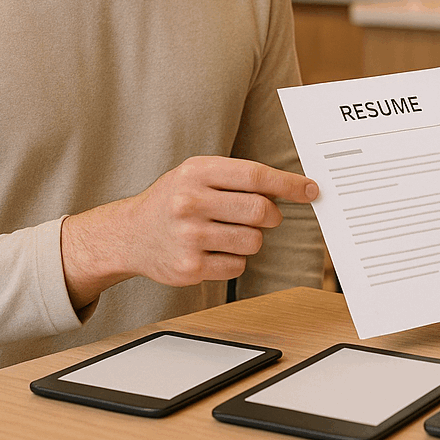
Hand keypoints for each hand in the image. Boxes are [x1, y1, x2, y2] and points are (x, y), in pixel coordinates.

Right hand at [62, 155, 318, 306]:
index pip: (255, 175)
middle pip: (260, 211)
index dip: (288, 184)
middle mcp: (189, 202)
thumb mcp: (197, 175)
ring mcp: (188, 236)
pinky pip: (237, 266)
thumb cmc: (173, 200)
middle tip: (264, 217)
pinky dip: (233, 260)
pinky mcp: (188, 267)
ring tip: (227, 233)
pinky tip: (212, 251)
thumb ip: (238, 178)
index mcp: (196, 172)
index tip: (311, 190)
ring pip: (253, 241)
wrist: (129, 234)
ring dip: (251, 240)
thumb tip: (292, 187)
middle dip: (271, 216)